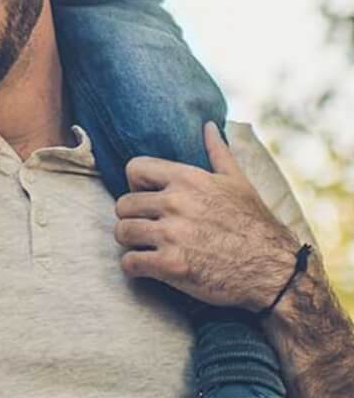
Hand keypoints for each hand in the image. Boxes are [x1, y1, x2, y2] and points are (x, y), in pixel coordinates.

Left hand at [115, 122, 299, 310]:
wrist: (276, 273)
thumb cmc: (255, 225)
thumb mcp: (238, 182)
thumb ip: (217, 152)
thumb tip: (208, 125)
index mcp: (188, 179)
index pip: (133, 168)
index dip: (136, 185)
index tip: (148, 198)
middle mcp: (175, 202)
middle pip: (123, 205)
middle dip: (133, 217)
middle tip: (148, 228)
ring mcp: (172, 235)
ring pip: (122, 232)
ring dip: (131, 242)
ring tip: (147, 246)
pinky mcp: (171, 266)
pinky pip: (129, 262)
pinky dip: (135, 267)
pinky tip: (150, 266)